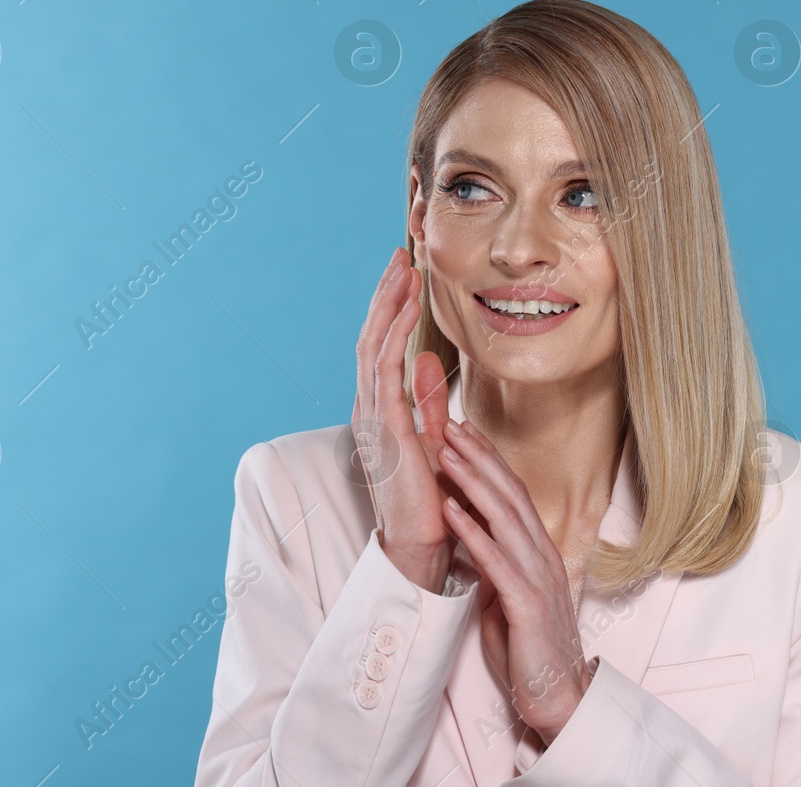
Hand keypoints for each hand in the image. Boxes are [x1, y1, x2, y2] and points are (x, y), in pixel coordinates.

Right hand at [353, 247, 462, 592]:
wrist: (420, 545)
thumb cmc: (430, 500)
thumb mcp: (432, 439)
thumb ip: (426, 402)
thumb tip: (425, 362)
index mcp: (378, 413)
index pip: (379, 348)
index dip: (390, 309)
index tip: (405, 276)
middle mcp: (368, 409)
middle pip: (371, 337)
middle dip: (386, 294)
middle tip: (401, 254)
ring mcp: (372, 418)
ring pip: (373, 344)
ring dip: (388, 303)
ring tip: (404, 267)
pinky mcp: (385, 427)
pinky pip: (385, 368)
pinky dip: (393, 331)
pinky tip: (407, 305)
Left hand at [438, 422, 592, 745]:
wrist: (558, 697)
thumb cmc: (529, 651)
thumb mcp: (508, 598)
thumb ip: (497, 567)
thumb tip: (475, 545)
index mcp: (539, 552)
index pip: (513, 495)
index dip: (489, 461)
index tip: (464, 432)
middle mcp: (542, 555)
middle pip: (509, 494)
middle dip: (479, 456)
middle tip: (450, 424)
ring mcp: (537, 576)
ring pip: (503, 516)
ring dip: (472, 480)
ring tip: (445, 451)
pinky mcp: (526, 601)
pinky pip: (494, 558)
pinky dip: (471, 529)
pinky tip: (450, 508)